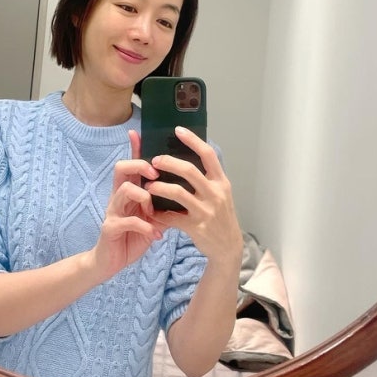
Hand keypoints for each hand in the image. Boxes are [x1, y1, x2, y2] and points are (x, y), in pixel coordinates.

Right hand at [91, 129, 162, 279]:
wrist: (112, 262)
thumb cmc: (133, 236)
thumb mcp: (152, 217)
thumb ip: (163, 203)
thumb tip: (185, 191)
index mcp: (130, 192)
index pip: (131, 164)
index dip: (134, 148)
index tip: (138, 133)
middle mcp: (119, 197)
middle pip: (121, 168)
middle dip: (139, 166)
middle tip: (155, 174)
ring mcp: (113, 211)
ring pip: (123, 190)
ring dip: (142, 197)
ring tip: (153, 211)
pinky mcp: (110, 228)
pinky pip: (126, 220)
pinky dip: (143, 226)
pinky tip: (155, 235)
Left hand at [146, 127, 242, 266]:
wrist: (228, 246)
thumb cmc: (220, 215)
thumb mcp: (220, 193)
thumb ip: (207, 177)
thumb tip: (187, 156)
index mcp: (221, 181)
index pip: (208, 155)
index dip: (193, 140)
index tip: (177, 130)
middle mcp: (215, 193)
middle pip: (189, 171)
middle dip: (168, 163)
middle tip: (154, 160)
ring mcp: (206, 211)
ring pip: (178, 193)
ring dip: (159, 187)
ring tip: (148, 186)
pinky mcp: (197, 227)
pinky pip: (172, 217)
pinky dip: (159, 213)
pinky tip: (151, 211)